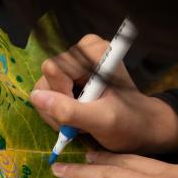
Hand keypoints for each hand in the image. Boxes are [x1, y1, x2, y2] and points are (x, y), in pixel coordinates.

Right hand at [29, 34, 177, 153]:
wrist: (141, 127)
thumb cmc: (128, 124)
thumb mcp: (101, 121)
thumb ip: (69, 110)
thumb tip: (35, 97)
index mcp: (94, 51)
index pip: (54, 69)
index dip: (62, 94)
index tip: (84, 108)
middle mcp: (82, 50)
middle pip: (47, 78)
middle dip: (60, 106)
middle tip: (83, 120)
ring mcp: (74, 62)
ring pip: (44, 88)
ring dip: (59, 112)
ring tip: (83, 121)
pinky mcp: (68, 75)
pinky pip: (47, 93)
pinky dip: (60, 111)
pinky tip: (79, 118)